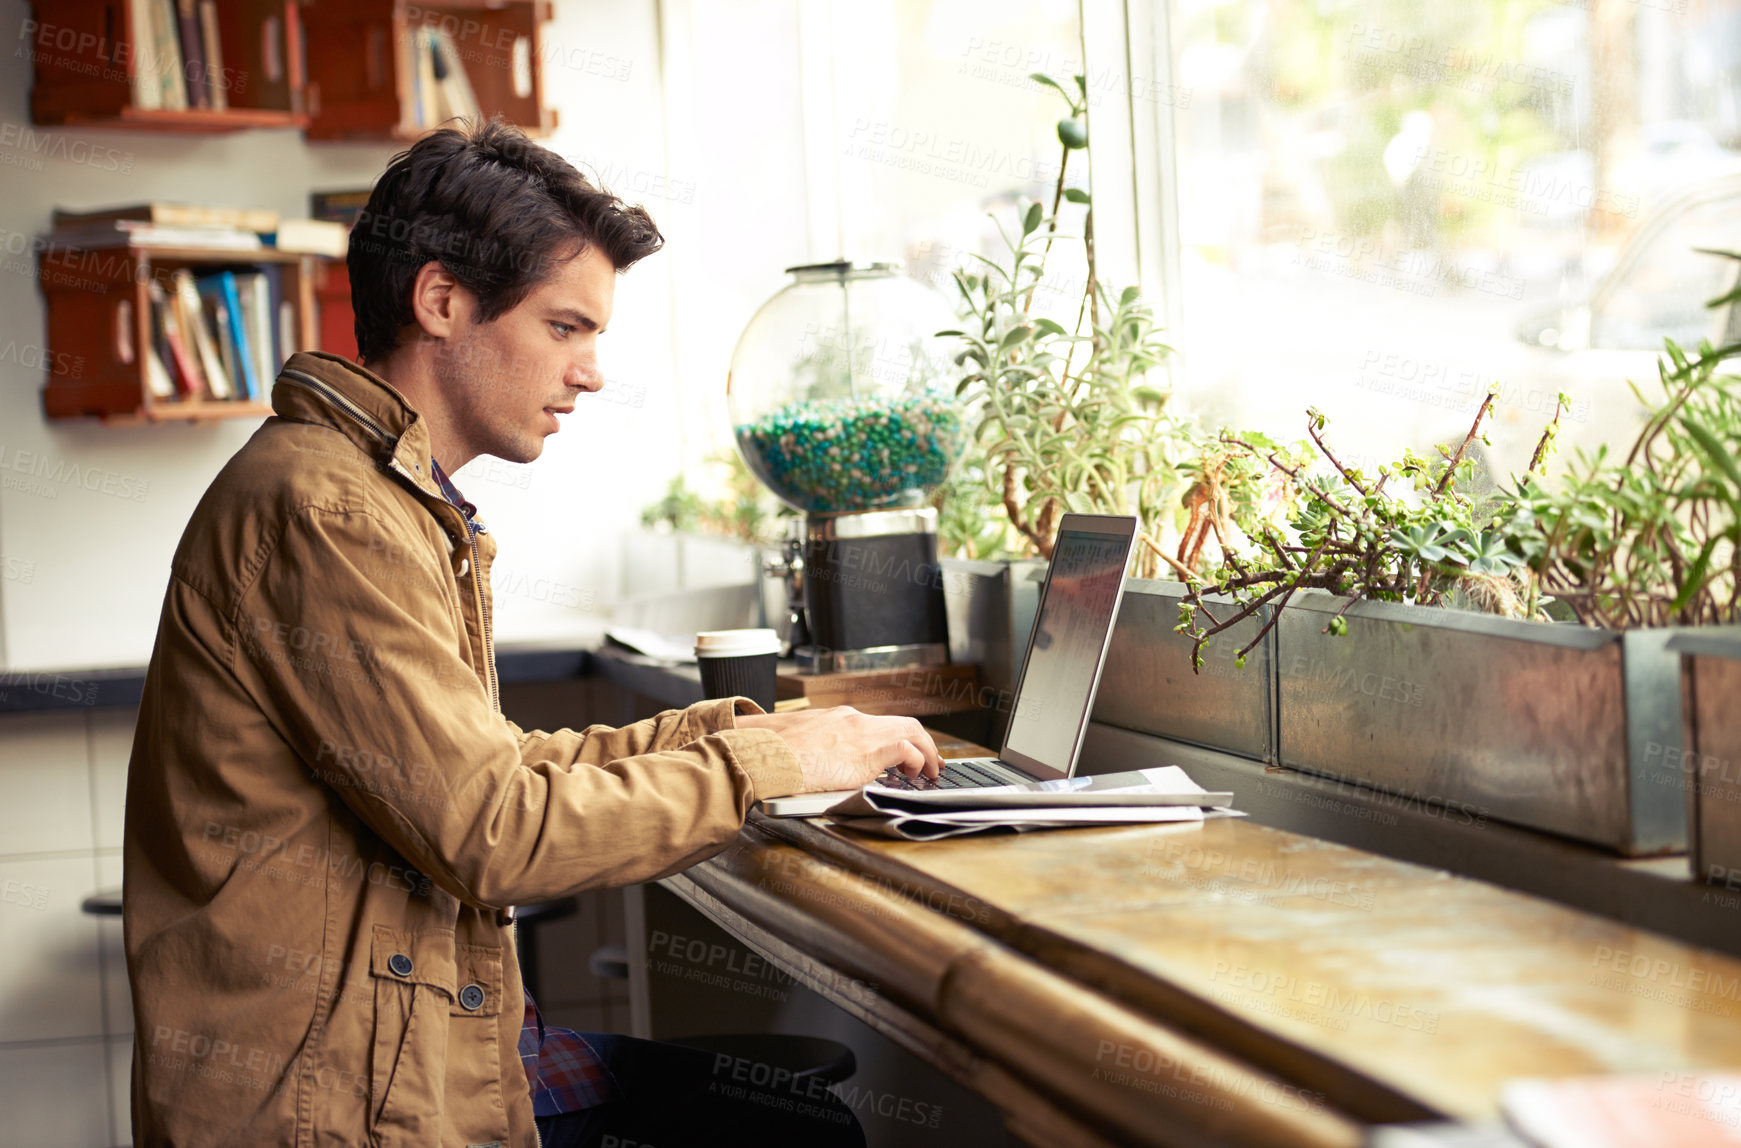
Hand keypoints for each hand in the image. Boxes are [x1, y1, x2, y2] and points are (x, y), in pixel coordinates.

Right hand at [736, 706, 942, 792]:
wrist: (761, 754)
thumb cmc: (768, 753)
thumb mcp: (794, 742)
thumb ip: (811, 747)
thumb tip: (810, 763)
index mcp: (836, 718)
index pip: (877, 723)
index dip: (898, 736)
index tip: (905, 752)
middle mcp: (852, 720)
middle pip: (902, 723)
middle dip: (922, 742)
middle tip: (930, 762)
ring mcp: (860, 734)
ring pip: (910, 731)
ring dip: (926, 751)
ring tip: (930, 771)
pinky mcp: (865, 753)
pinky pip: (906, 749)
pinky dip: (917, 759)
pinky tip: (915, 773)